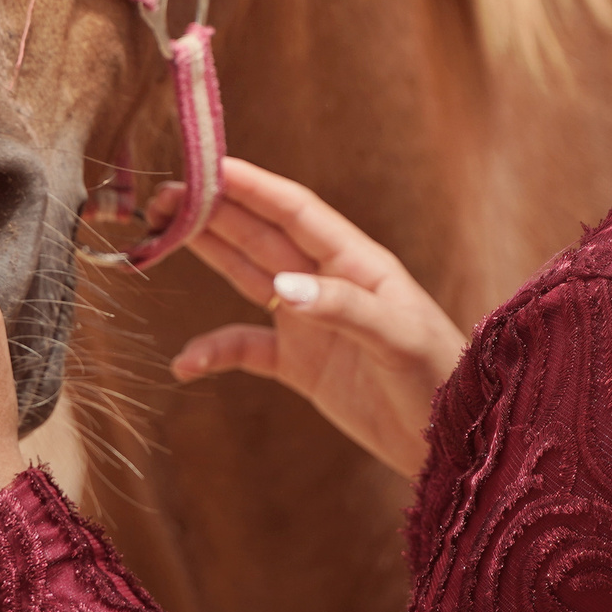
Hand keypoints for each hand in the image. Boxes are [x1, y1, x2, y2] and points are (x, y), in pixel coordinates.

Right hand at [165, 158, 466, 477]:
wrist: (453, 446)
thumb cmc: (441, 380)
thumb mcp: (398, 338)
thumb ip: (343, 309)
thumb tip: (281, 290)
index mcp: (357, 262)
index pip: (295, 211)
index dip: (251, 186)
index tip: (206, 165)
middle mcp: (328, 283)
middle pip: (261, 236)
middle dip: (213, 213)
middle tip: (162, 197)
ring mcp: (312, 322)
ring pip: (248, 276)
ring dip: (207, 255)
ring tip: (158, 237)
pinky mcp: (302, 366)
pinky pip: (247, 348)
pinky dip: (214, 351)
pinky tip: (185, 363)